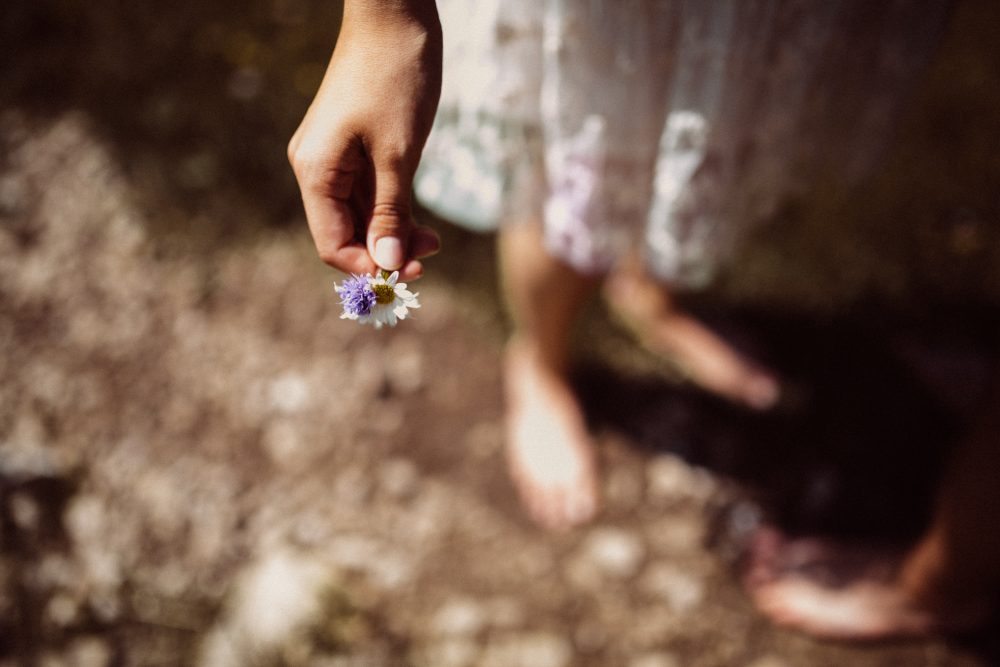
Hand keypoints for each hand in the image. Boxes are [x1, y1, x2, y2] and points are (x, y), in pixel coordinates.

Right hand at [288, 2, 441, 279]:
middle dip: (387, 250)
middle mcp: (317, 168)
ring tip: (434, 239)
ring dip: (395, 232)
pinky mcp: (355, 148)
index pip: (333, 244)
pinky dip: (394, 210)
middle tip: (431, 253)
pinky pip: (370, 194)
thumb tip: (388, 264)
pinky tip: (422, 220)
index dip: (369, 266)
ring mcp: (335, 158)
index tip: (411, 273)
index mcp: (315, 172)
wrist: (395, 14)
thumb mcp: (399, 153)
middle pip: (347, 233)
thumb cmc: (395, 77)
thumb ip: (392, 211)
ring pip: (362, 216)